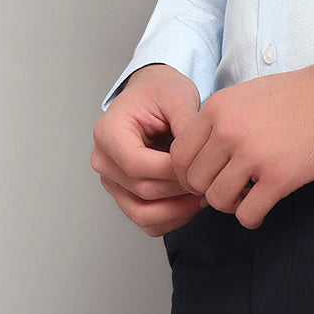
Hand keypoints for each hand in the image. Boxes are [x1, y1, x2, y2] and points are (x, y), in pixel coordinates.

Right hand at [91, 64, 205, 235]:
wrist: (153, 94)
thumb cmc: (160, 92)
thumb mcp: (178, 96)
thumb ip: (187, 126)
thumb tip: (197, 159)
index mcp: (108, 132)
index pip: (136, 165)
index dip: (171, 171)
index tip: (200, 166)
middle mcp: (104, 160)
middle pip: (142, 190)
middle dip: (180, 189)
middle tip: (209, 179)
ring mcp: (112, 182)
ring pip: (143, 214)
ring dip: (177, 210)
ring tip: (203, 194)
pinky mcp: (125, 196)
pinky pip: (147, 221)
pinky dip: (172, 218)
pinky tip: (192, 201)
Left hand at [170, 48, 313, 228]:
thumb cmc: (299, 94)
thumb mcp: (248, 94)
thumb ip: (220, 120)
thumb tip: (200, 156)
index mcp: (219, 107)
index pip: (178, 154)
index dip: (190, 171)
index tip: (208, 175)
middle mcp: (229, 130)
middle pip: (194, 181)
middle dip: (209, 189)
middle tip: (230, 186)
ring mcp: (253, 155)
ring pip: (218, 201)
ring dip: (231, 204)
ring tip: (249, 193)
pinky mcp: (279, 177)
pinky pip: (247, 214)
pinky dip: (252, 216)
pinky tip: (264, 204)